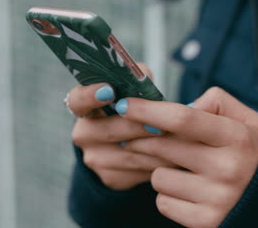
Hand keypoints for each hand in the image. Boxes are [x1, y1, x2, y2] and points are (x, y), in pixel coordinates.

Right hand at [69, 63, 174, 189]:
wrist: (125, 147)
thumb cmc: (131, 110)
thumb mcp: (133, 92)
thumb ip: (139, 80)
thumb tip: (154, 78)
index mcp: (85, 107)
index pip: (77, 100)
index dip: (90, 95)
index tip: (108, 91)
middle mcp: (84, 133)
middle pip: (112, 130)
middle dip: (140, 126)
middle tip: (162, 125)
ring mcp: (95, 159)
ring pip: (130, 154)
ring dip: (157, 147)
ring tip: (180, 141)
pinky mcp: (110, 178)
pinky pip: (139, 172)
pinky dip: (159, 164)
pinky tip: (175, 157)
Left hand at [115, 87, 257, 226]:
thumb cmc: (247, 152)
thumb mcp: (245, 120)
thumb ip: (216, 102)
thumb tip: (177, 107)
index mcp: (237, 137)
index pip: (183, 118)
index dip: (148, 110)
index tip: (124, 104)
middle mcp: (229, 169)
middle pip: (163, 147)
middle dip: (141, 138)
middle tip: (136, 135)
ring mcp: (217, 199)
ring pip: (158, 176)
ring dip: (160, 170)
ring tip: (180, 169)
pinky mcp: (205, 222)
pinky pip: (162, 202)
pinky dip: (168, 195)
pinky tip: (186, 190)